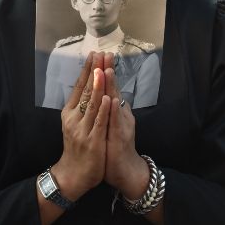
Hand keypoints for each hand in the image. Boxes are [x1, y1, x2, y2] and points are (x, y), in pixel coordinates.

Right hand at [52, 52, 110, 200]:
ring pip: (92, 104)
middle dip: (94, 71)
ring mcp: (82, 129)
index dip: (87, 70)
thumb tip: (91, 87)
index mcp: (70, 112)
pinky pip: (99, 122)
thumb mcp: (75, 123)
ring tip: (103, 69)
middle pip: (85, 90)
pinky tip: (108, 98)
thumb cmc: (77, 147)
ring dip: (98, 85)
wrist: (73, 174)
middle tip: (101, 54)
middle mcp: (74, 118)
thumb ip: (82, 106)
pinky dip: (103, 109)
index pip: (79, 86)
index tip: (94, 54)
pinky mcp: (92, 141)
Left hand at [102, 55, 149, 200]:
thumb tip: (106, 92)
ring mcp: (121, 124)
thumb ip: (109, 108)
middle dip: (108, 71)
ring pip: (115, 102)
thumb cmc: (115, 146)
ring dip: (111, 86)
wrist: (124, 170)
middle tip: (106, 53)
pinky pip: (116, 122)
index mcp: (115, 110)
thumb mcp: (111, 123)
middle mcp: (120, 114)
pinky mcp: (120, 137)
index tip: (101, 54)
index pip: (110, 86)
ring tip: (107, 70)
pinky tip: (111, 100)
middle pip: (113, 89)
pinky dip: (114, 111)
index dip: (105, 70)